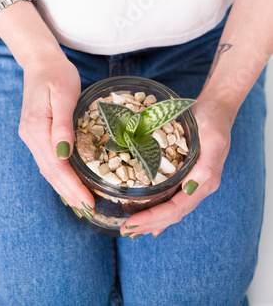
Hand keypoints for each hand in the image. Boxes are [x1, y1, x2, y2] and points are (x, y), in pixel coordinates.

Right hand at [18, 53, 95, 217]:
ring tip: (82, 204)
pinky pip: (49, 162)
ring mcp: (31, 137)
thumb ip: (63, 125)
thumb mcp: (64, 94)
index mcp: (37, 129)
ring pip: (48, 171)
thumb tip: (64, 155)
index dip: (72, 187)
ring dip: (65, 189)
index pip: (55, 166)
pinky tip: (71, 184)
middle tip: (89, 210)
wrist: (40, 63)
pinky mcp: (37, 135)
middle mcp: (30, 137)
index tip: (89, 202)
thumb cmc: (56, 74)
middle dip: (70, 194)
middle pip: (50, 174)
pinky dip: (60, 177)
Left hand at [119, 99, 232, 237]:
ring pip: (170, 210)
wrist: (216, 109)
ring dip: (150, 222)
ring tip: (131, 230)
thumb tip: (189, 189)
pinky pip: (171, 199)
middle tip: (124, 231)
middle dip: (147, 224)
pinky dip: (158, 212)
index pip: (176, 209)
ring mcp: (192, 183)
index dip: (153, 218)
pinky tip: (148, 221)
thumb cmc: (213, 121)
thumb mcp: (211, 139)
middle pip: (171, 215)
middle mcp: (198, 186)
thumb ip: (205, 166)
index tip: (131, 223)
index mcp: (204, 181)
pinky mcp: (184, 176)